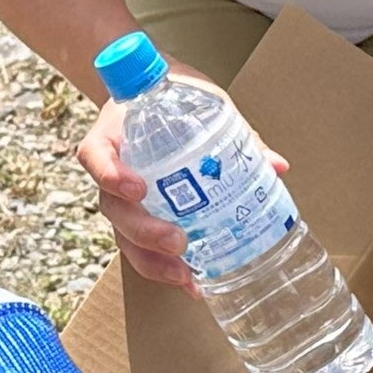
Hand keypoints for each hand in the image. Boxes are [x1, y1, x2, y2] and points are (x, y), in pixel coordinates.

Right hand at [74, 73, 287, 295]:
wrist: (153, 93)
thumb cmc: (172, 95)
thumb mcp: (202, 101)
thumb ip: (235, 131)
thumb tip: (276, 166)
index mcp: (112, 137)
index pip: (95, 156)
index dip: (110, 175)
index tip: (137, 188)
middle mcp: (110, 172)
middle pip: (113, 209)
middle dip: (143, 231)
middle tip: (176, 241)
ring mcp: (119, 199)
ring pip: (124, 236)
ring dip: (152, 259)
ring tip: (185, 275)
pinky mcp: (137, 216)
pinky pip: (140, 246)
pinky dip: (162, 266)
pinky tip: (190, 280)